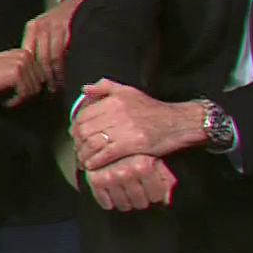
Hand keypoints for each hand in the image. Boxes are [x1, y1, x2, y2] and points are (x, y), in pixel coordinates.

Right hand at [0, 48, 46, 105]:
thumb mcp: (8, 69)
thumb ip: (25, 73)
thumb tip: (42, 87)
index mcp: (25, 53)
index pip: (41, 75)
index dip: (33, 90)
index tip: (23, 98)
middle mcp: (26, 55)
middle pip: (40, 83)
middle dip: (27, 95)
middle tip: (13, 100)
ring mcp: (22, 63)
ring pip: (34, 90)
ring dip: (21, 99)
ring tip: (8, 100)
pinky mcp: (17, 73)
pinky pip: (25, 93)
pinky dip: (15, 101)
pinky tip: (5, 101)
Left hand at [21, 0, 82, 89]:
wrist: (78, 4)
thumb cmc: (62, 21)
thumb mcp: (46, 30)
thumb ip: (39, 46)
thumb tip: (31, 71)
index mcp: (33, 28)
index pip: (28, 55)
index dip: (31, 73)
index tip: (34, 86)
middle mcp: (41, 27)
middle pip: (38, 58)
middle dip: (42, 77)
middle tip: (47, 91)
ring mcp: (53, 27)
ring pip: (50, 58)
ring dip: (54, 75)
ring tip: (57, 88)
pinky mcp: (67, 29)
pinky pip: (62, 53)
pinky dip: (63, 68)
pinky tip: (65, 77)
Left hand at [70, 79, 205, 170]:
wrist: (178, 123)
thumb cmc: (152, 109)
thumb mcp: (129, 91)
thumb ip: (105, 87)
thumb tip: (85, 89)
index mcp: (114, 100)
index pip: (83, 115)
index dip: (74, 128)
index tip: (74, 136)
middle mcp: (117, 113)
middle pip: (85, 130)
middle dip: (78, 143)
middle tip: (78, 150)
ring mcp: (125, 129)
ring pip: (93, 143)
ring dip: (84, 154)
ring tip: (84, 160)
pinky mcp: (133, 144)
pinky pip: (106, 154)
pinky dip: (96, 161)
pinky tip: (93, 165)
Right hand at [84, 153, 178, 211]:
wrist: (106, 138)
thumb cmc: (134, 147)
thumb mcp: (154, 157)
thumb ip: (165, 178)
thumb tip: (166, 200)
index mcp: (143, 166)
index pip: (156, 196)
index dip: (156, 193)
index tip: (152, 187)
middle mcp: (125, 172)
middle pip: (140, 203)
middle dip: (142, 198)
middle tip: (139, 188)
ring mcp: (109, 178)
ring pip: (124, 205)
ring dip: (127, 201)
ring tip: (127, 190)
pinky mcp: (95, 180)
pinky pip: (105, 203)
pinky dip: (109, 201)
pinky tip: (114, 192)